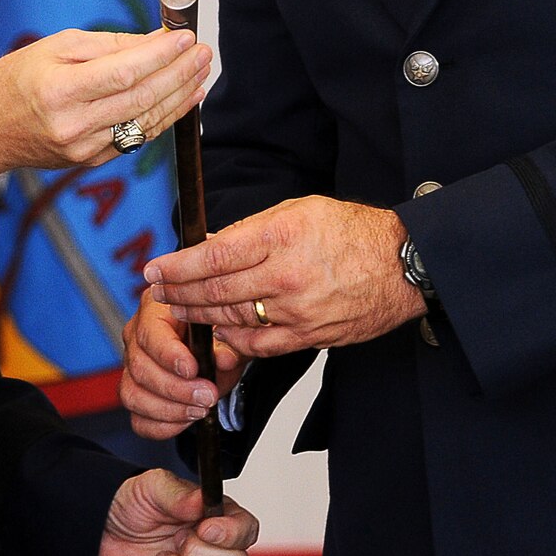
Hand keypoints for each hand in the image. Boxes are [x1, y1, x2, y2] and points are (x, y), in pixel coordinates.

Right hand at [0, 29, 211, 189]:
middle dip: (179, 74)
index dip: (161, 55)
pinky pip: (137, 138)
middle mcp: (73, 125)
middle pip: (142, 99)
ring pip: (146, 122)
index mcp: (59, 90)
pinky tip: (183, 98)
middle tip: (203, 53)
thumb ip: (109, 44)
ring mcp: (83, 149)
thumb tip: (156, 39)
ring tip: (201, 72)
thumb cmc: (18, 78)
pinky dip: (164, 117)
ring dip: (180, 96)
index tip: (186, 37)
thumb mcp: (56, 47)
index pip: (124, 73)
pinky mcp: (90, 162)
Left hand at [99, 469, 259, 555]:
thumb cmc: (128, 506)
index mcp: (214, 516)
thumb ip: (176, 493)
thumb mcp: (148, 487)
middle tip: (177, 540)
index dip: (231, 531)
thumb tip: (201, 500)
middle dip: (203, 552)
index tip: (205, 529)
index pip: (246, 528)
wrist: (100, 531)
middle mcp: (213, 547)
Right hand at [121, 290, 247, 440]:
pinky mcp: (137, 395)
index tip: (192, 369)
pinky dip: (163, 426)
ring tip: (199, 409)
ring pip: (133, 394)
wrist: (219, 353)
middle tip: (207, 395)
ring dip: (169, 409)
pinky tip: (186, 420)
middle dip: (175, 388)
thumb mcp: (230, 333)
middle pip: (139, 366)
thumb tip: (224, 358)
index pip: (149, 332)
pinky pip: (138, 419)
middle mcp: (137, 336)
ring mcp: (133, 367)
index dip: (168, 354)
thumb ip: (230, 345)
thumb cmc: (218, 335)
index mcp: (156, 309)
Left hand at [144, 197, 423, 355]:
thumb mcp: (297, 211)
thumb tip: (208, 244)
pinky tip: (218, 331)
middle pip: (215, 291)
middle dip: (178, 293)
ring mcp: (297, 310)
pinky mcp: (309, 336)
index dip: (176, 266)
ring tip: (178, 309)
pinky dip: (233, 339)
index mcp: (279, 236)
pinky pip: (259, 344)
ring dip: (198, 316)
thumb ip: (250, 230)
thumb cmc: (351, 231)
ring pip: (232, 319)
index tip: (153, 269)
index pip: (212, 256)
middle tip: (156, 291)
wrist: (402, 264)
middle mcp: (284, 275)